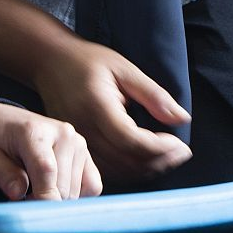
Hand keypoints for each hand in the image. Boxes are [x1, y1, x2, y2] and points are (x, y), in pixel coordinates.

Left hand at [0, 102, 101, 199]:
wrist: (0, 120)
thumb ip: (3, 175)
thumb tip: (19, 194)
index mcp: (34, 131)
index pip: (46, 172)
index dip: (41, 200)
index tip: (31, 216)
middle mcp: (62, 134)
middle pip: (62, 188)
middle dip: (43, 202)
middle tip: (23, 198)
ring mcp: (78, 142)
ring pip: (76, 192)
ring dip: (57, 198)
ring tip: (35, 187)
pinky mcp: (86, 153)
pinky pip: (92, 186)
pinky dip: (76, 194)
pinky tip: (55, 187)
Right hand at [31, 37, 191, 185]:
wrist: (49, 62)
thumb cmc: (88, 61)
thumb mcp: (124, 68)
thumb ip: (153, 95)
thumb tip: (182, 119)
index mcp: (96, 106)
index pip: (131, 141)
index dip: (160, 148)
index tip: (181, 144)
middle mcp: (84, 129)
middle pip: (126, 162)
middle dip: (159, 162)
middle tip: (181, 153)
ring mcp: (76, 142)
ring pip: (117, 172)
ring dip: (147, 170)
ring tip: (167, 158)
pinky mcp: (74, 149)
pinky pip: (105, 171)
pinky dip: (129, 171)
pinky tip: (144, 160)